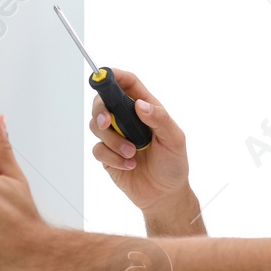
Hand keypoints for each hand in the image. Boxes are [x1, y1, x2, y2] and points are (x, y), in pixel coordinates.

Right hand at [89, 68, 189, 211]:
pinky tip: (129, 165)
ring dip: (112, 140)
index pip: (127, 83)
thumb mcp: (174, 139)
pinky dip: (113, 157)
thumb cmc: (173, 164)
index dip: (114, 76)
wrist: (164, 195)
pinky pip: (98, 149)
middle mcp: (127, 119)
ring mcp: (115, 136)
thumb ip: (159, 119)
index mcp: (145, 108)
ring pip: (96, 126)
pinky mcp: (107, 155)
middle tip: (106, 122)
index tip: (104, 75)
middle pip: (103, 102)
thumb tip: (140, 105)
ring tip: (132, 153)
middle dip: (100, 110)